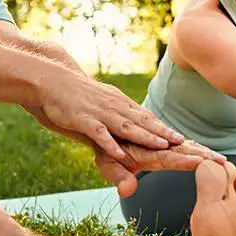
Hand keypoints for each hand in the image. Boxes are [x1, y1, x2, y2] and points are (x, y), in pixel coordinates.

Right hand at [37, 74, 183, 160]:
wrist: (53, 79)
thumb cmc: (79, 94)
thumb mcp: (103, 101)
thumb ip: (119, 113)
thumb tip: (135, 122)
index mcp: (120, 104)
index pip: (147, 117)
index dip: (164, 128)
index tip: (182, 138)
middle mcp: (114, 107)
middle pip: (143, 121)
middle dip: (163, 132)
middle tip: (183, 142)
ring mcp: (100, 113)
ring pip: (126, 126)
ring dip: (146, 136)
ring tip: (163, 145)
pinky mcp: (83, 119)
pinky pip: (99, 133)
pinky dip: (110, 144)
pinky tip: (120, 155)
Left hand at [91, 139, 226, 196]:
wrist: (103, 126)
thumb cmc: (105, 150)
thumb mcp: (107, 164)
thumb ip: (118, 177)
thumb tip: (127, 191)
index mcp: (147, 151)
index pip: (172, 157)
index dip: (189, 160)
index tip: (208, 163)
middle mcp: (157, 144)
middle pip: (185, 150)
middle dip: (204, 156)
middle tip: (225, 164)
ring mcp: (160, 140)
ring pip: (186, 146)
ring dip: (203, 152)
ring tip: (222, 160)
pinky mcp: (161, 138)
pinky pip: (181, 143)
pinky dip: (195, 148)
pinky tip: (208, 154)